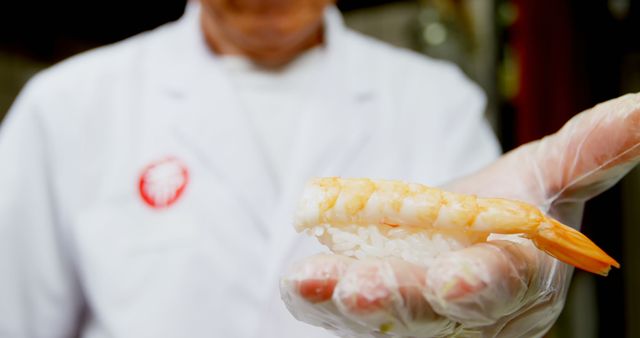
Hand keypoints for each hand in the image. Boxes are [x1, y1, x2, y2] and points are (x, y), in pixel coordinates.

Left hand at [280, 93, 639, 336]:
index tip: (453, 282)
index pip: (501, 285)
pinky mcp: (371, 313)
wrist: (455, 232)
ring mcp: (416, 317)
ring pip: (380, 318)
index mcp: (517, 278)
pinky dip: (317, 299)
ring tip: (310, 283)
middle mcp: (466, 311)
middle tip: (360, 289)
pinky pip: (341, 311)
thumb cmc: (505, 208)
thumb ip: (592, 150)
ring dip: (343, 303)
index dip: (479, 284)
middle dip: (399, 300)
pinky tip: (297, 283)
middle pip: (431, 312)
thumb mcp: (549, 174)